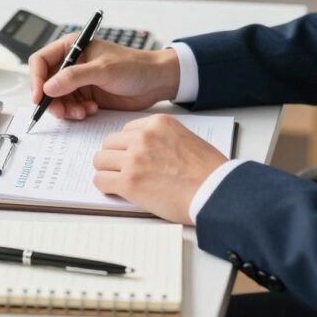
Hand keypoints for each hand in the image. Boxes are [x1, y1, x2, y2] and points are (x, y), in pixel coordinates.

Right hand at [28, 34, 180, 120]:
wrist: (156, 82)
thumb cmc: (134, 66)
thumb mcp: (103, 70)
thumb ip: (74, 78)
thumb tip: (48, 87)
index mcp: (72, 48)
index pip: (41, 61)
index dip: (36, 79)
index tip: (39, 97)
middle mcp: (72, 64)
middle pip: (46, 84)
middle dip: (51, 100)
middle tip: (62, 112)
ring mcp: (79, 81)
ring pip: (58, 99)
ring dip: (66, 109)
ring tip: (82, 113)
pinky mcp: (87, 96)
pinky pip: (71, 107)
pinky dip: (77, 112)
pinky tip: (91, 110)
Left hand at [92, 114, 226, 224]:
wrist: (215, 192)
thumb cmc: (208, 172)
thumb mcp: (186, 139)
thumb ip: (162, 139)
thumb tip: (147, 151)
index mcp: (158, 124)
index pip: (126, 131)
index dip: (127, 147)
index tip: (131, 157)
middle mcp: (143, 137)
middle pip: (110, 143)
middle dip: (114, 157)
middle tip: (122, 170)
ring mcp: (134, 159)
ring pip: (100, 160)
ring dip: (107, 171)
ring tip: (118, 181)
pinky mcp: (128, 182)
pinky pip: (100, 180)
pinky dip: (105, 187)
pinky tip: (116, 191)